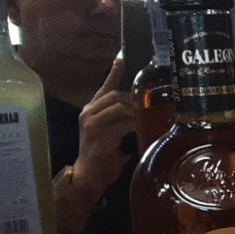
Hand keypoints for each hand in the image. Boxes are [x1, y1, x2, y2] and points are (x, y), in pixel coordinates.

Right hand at [72, 57, 133, 198]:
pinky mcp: (99, 136)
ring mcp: (92, 124)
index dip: (114, 72)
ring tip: (145, 121)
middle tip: (146, 108)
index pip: (104, 87)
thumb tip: (143, 111)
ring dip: (136, 113)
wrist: (89, 175)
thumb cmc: (104, 154)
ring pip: (120, 107)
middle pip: (115, 95)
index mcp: (91, 110)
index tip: (122, 58)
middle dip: (134, 100)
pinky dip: (136, 127)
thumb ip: (122, 119)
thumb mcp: (112, 132)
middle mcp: (88, 113)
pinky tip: (141, 131)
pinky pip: (124, 125)